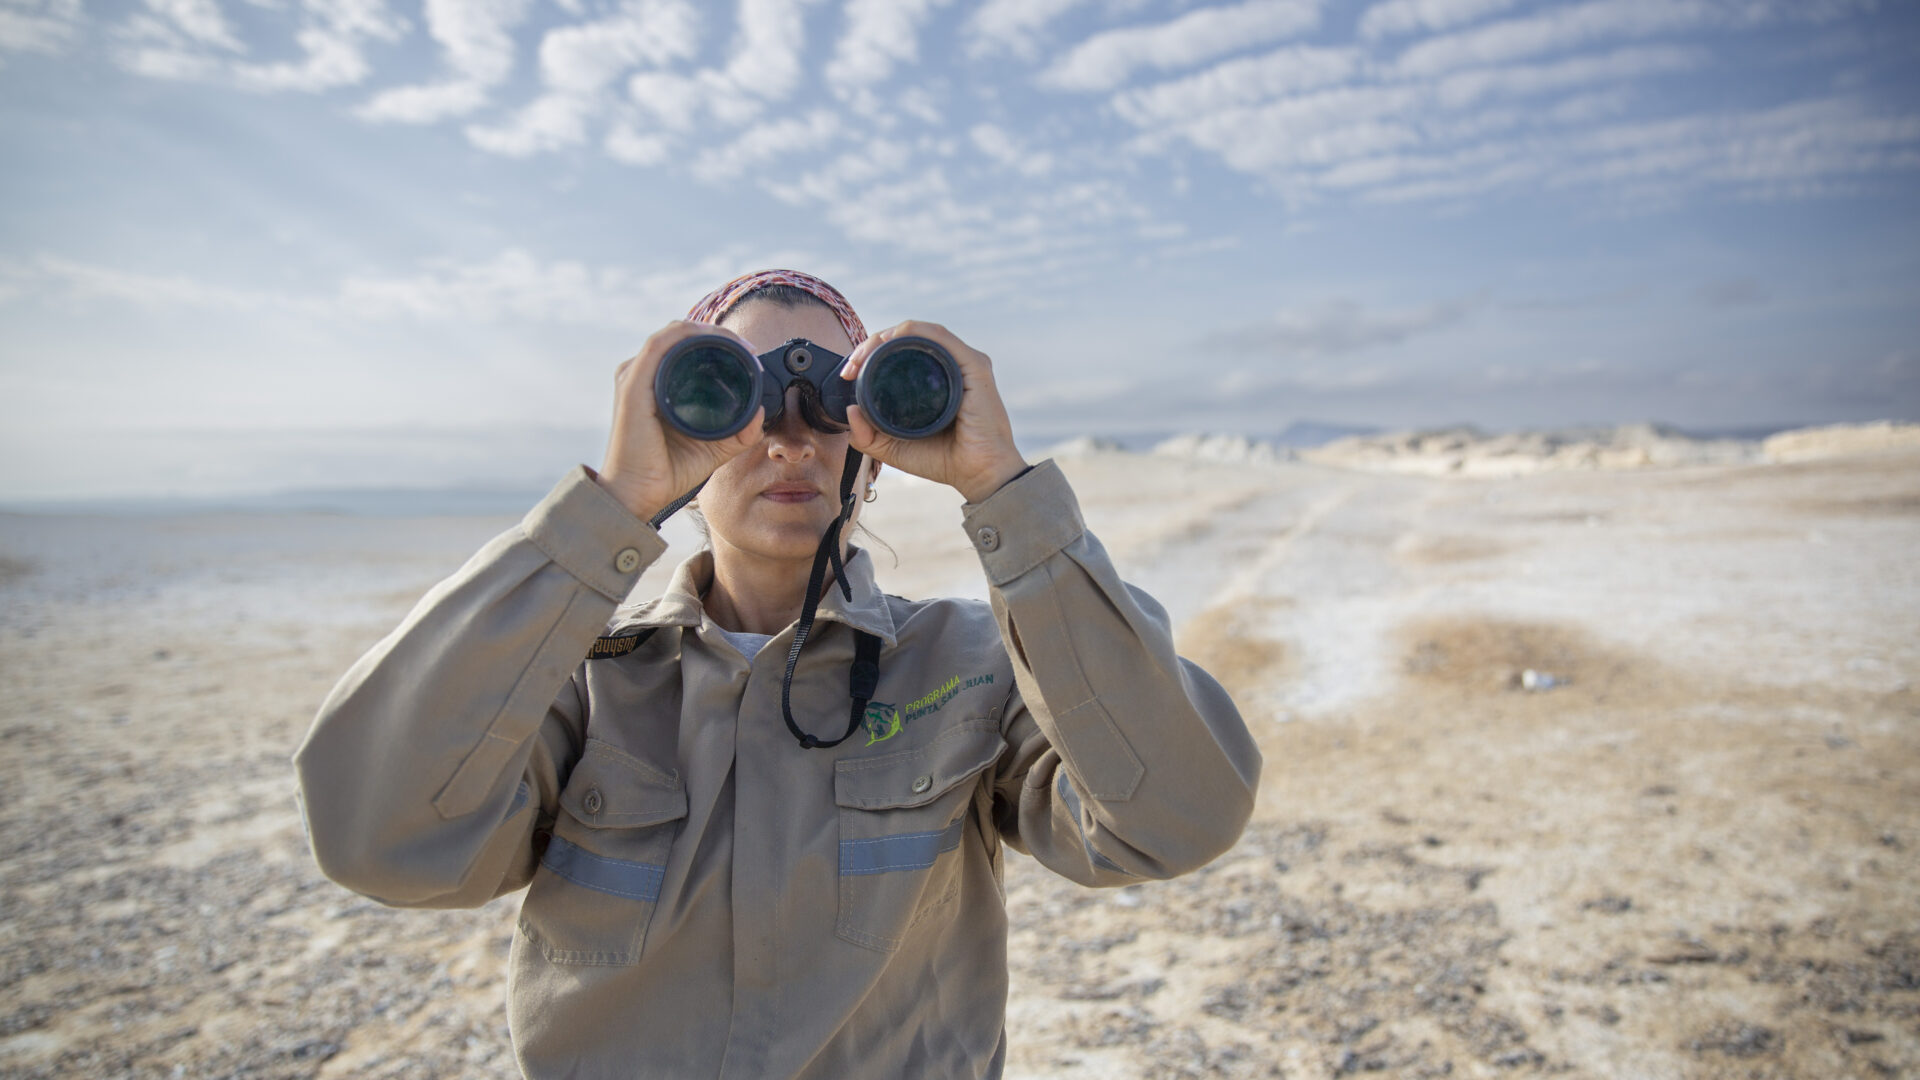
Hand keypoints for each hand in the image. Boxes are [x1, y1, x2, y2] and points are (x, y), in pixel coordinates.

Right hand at [596, 321, 766, 521]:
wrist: (639, 494)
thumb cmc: (667, 470)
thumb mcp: (714, 447)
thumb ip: (738, 431)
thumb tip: (760, 412)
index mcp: (656, 383)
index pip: (686, 345)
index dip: (719, 340)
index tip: (749, 353)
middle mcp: (642, 374)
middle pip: (682, 334)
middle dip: (718, 334)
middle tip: (748, 348)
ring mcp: (634, 378)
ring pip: (673, 334)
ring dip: (707, 332)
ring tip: (738, 345)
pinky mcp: (632, 387)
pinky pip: (659, 348)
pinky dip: (686, 337)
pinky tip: (710, 342)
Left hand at [839, 321, 1028, 503]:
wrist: (979, 475)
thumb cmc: (945, 460)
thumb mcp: (893, 448)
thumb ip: (867, 435)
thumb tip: (848, 409)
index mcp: (936, 377)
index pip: (900, 350)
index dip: (869, 354)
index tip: (849, 374)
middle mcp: (950, 365)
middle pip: (906, 337)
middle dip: (871, 344)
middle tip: (851, 367)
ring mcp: (964, 362)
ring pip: (919, 332)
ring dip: (885, 336)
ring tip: (863, 356)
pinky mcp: (974, 365)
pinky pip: (939, 336)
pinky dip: (912, 332)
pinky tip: (891, 341)